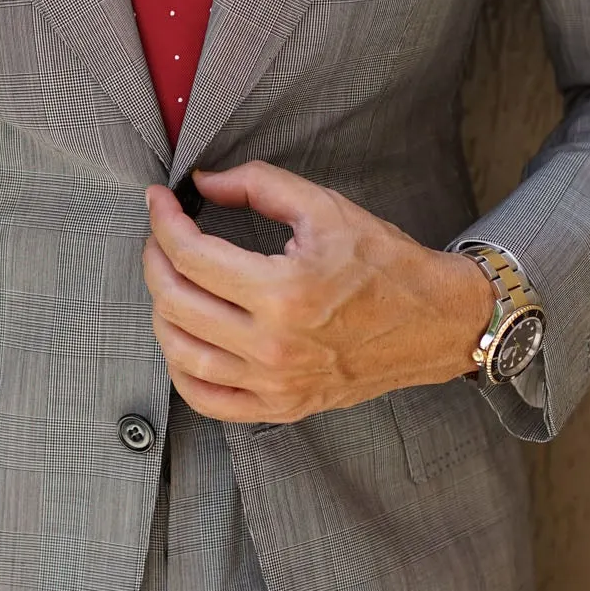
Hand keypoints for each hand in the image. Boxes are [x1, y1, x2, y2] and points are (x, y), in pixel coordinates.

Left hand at [142, 161, 495, 423]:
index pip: (191, 256)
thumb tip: (202, 184)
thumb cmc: (385, 264)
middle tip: (160, 237)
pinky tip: (183, 337)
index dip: (163, 221)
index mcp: (284, 291)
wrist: (434, 322)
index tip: (159, 202)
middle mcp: (274, 345)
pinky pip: (207, 400)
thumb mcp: (325, 209)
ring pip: (181, 354)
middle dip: (155, 261)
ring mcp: (275, 384)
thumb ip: (259, 185)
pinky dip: (181, 370)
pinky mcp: (281, 407)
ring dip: (161, 312)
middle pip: (177, 304)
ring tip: (169, 282)